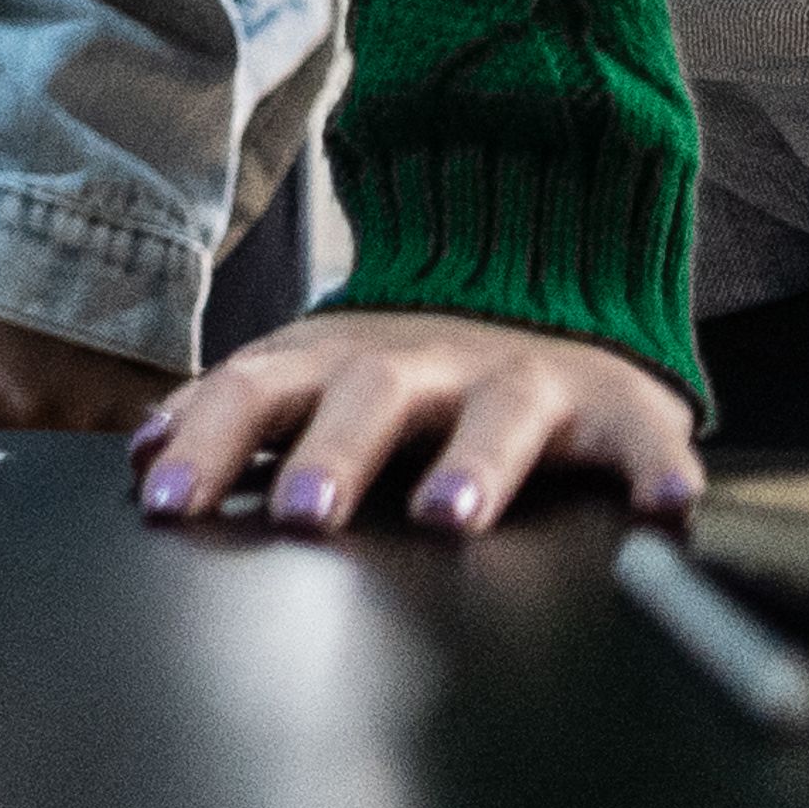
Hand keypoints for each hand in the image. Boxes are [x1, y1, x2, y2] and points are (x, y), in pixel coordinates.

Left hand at [134, 307, 700, 535]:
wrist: (532, 292)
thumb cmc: (401, 373)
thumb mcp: (310, 379)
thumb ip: (236, 414)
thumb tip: (141, 449)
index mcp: (336, 362)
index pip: (254, 391)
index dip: (207, 439)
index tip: (166, 498)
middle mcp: (424, 363)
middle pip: (370, 395)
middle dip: (332, 452)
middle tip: (304, 514)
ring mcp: (522, 380)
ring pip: (498, 412)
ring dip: (473, 461)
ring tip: (449, 516)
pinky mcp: (617, 408)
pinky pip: (645, 440)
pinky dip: (659, 472)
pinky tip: (667, 512)